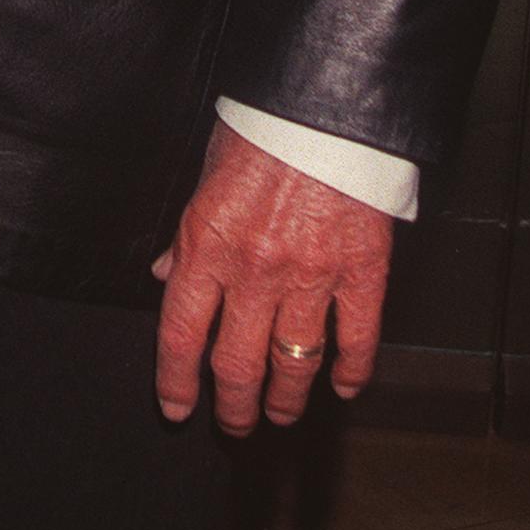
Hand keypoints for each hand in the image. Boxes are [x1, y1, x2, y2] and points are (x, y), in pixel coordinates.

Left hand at [152, 122, 391, 433]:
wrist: (327, 106)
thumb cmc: (262, 131)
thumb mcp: (206, 175)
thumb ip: (187, 236)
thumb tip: (166, 276)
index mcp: (208, 245)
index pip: (181, 334)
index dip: (176, 381)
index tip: (177, 408)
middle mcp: (256, 271)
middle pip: (237, 365)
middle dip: (233, 406)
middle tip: (235, 423)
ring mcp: (312, 276)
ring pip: (294, 363)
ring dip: (285, 400)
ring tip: (280, 414)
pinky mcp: (363, 272)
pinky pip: (356, 339)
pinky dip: (350, 372)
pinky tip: (342, 387)